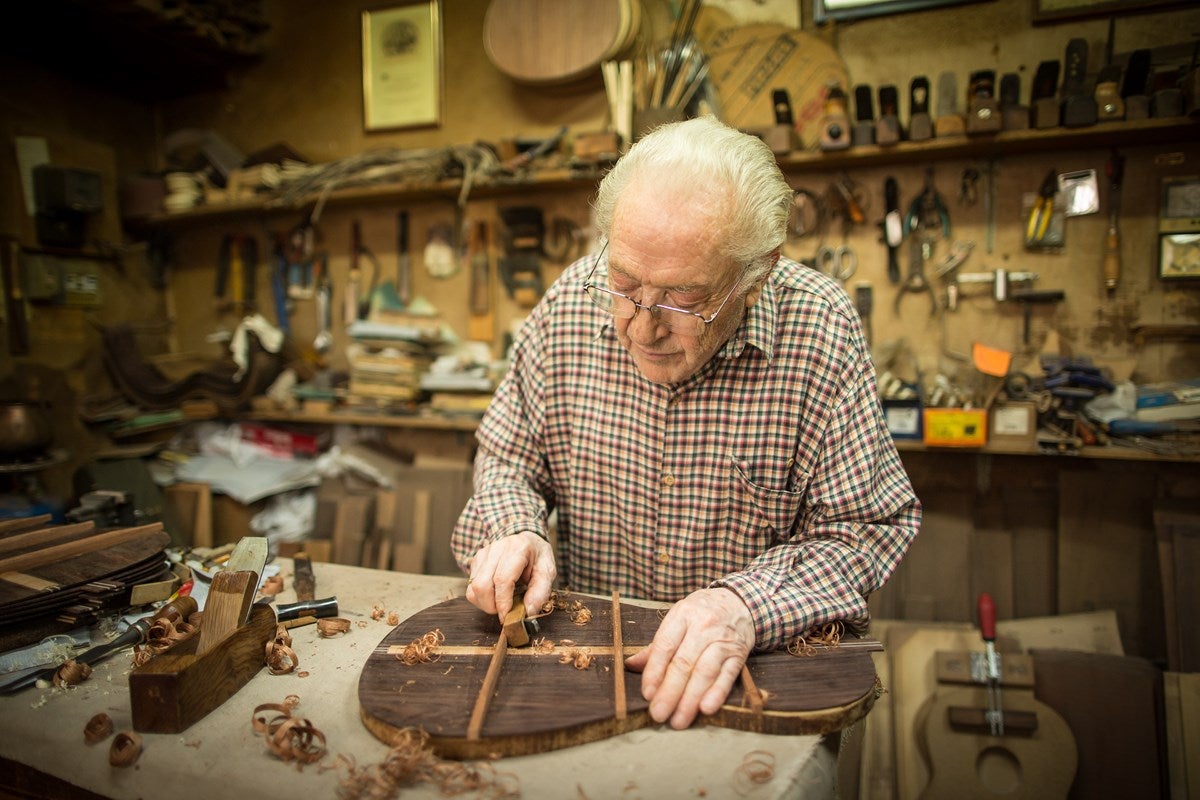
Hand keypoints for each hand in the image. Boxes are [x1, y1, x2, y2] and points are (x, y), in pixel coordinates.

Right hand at [464, 531, 555, 623]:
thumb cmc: (537, 558)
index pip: (502, 579)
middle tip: (505, 611)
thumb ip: (540, 592)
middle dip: (492, 606)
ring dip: (485, 603)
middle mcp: (497, 548)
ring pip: (473, 588)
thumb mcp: (547, 573)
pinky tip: (494, 594)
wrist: (528, 541)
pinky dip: (481, 598)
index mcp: (517, 549)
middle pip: (482, 585)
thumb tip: (528, 613)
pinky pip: (471, 586)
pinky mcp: (476, 560)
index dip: (502, 602)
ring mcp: (484, 554)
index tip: (507, 617)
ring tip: (501, 603)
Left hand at [624, 588, 754, 729]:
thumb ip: (657, 645)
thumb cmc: (701, 613)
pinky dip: (717, 693)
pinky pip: (728, 676)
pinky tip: (706, 708)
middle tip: (659, 714)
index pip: (665, 646)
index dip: (654, 672)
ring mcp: (722, 640)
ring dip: (690, 699)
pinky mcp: (739, 654)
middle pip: (684, 663)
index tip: (647, 694)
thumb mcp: (678, 619)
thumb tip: (631, 665)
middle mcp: (703, 627)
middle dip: (670, 692)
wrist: (739, 602)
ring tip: (678, 719)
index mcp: (682, 615)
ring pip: (705, 672)